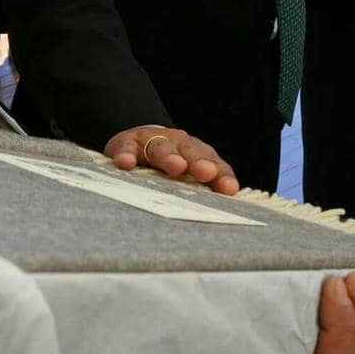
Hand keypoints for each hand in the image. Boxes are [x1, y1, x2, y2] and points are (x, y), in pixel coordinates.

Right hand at [104, 125, 239, 194]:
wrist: (134, 143)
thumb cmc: (164, 169)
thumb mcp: (184, 178)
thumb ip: (201, 192)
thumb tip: (222, 212)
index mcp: (196, 154)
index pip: (213, 164)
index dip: (221, 176)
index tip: (229, 189)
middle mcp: (177, 144)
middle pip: (190, 151)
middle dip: (199, 162)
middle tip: (206, 172)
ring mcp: (152, 141)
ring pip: (161, 147)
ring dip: (169, 156)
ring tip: (176, 166)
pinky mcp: (126, 143)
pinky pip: (126, 148)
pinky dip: (126, 155)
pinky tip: (125, 163)